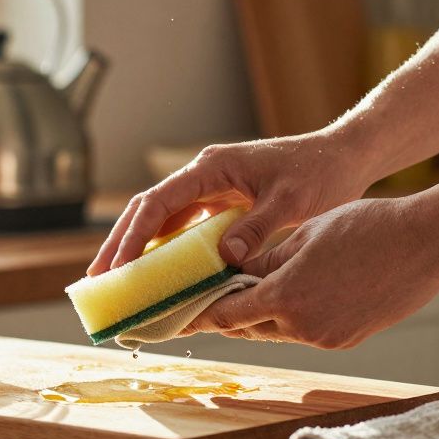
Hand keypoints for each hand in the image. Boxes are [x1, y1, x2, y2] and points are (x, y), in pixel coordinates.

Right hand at [87, 132, 373, 275]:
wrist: (343, 157)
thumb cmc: (320, 173)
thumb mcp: (292, 202)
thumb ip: (257, 227)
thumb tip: (225, 258)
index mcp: (212, 168)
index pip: (158, 202)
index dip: (135, 236)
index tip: (119, 268)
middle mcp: (203, 175)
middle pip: (148, 210)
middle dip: (120, 244)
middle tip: (95, 280)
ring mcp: (209, 188)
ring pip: (160, 218)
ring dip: (136, 247)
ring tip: (113, 282)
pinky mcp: (219, 202)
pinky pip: (182, 226)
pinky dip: (164, 249)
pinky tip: (153, 273)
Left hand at [180, 195, 438, 347]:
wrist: (427, 243)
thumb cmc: (366, 227)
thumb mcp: (305, 235)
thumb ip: (265, 261)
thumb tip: (234, 274)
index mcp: (285, 296)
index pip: (226, 315)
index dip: (199, 314)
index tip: (178, 313)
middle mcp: (303, 326)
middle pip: (247, 328)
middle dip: (226, 315)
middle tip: (203, 303)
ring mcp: (328, 337)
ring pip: (276, 331)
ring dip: (259, 316)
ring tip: (243, 295)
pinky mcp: (347, 340)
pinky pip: (305, 331)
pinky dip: (290, 317)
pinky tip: (288, 296)